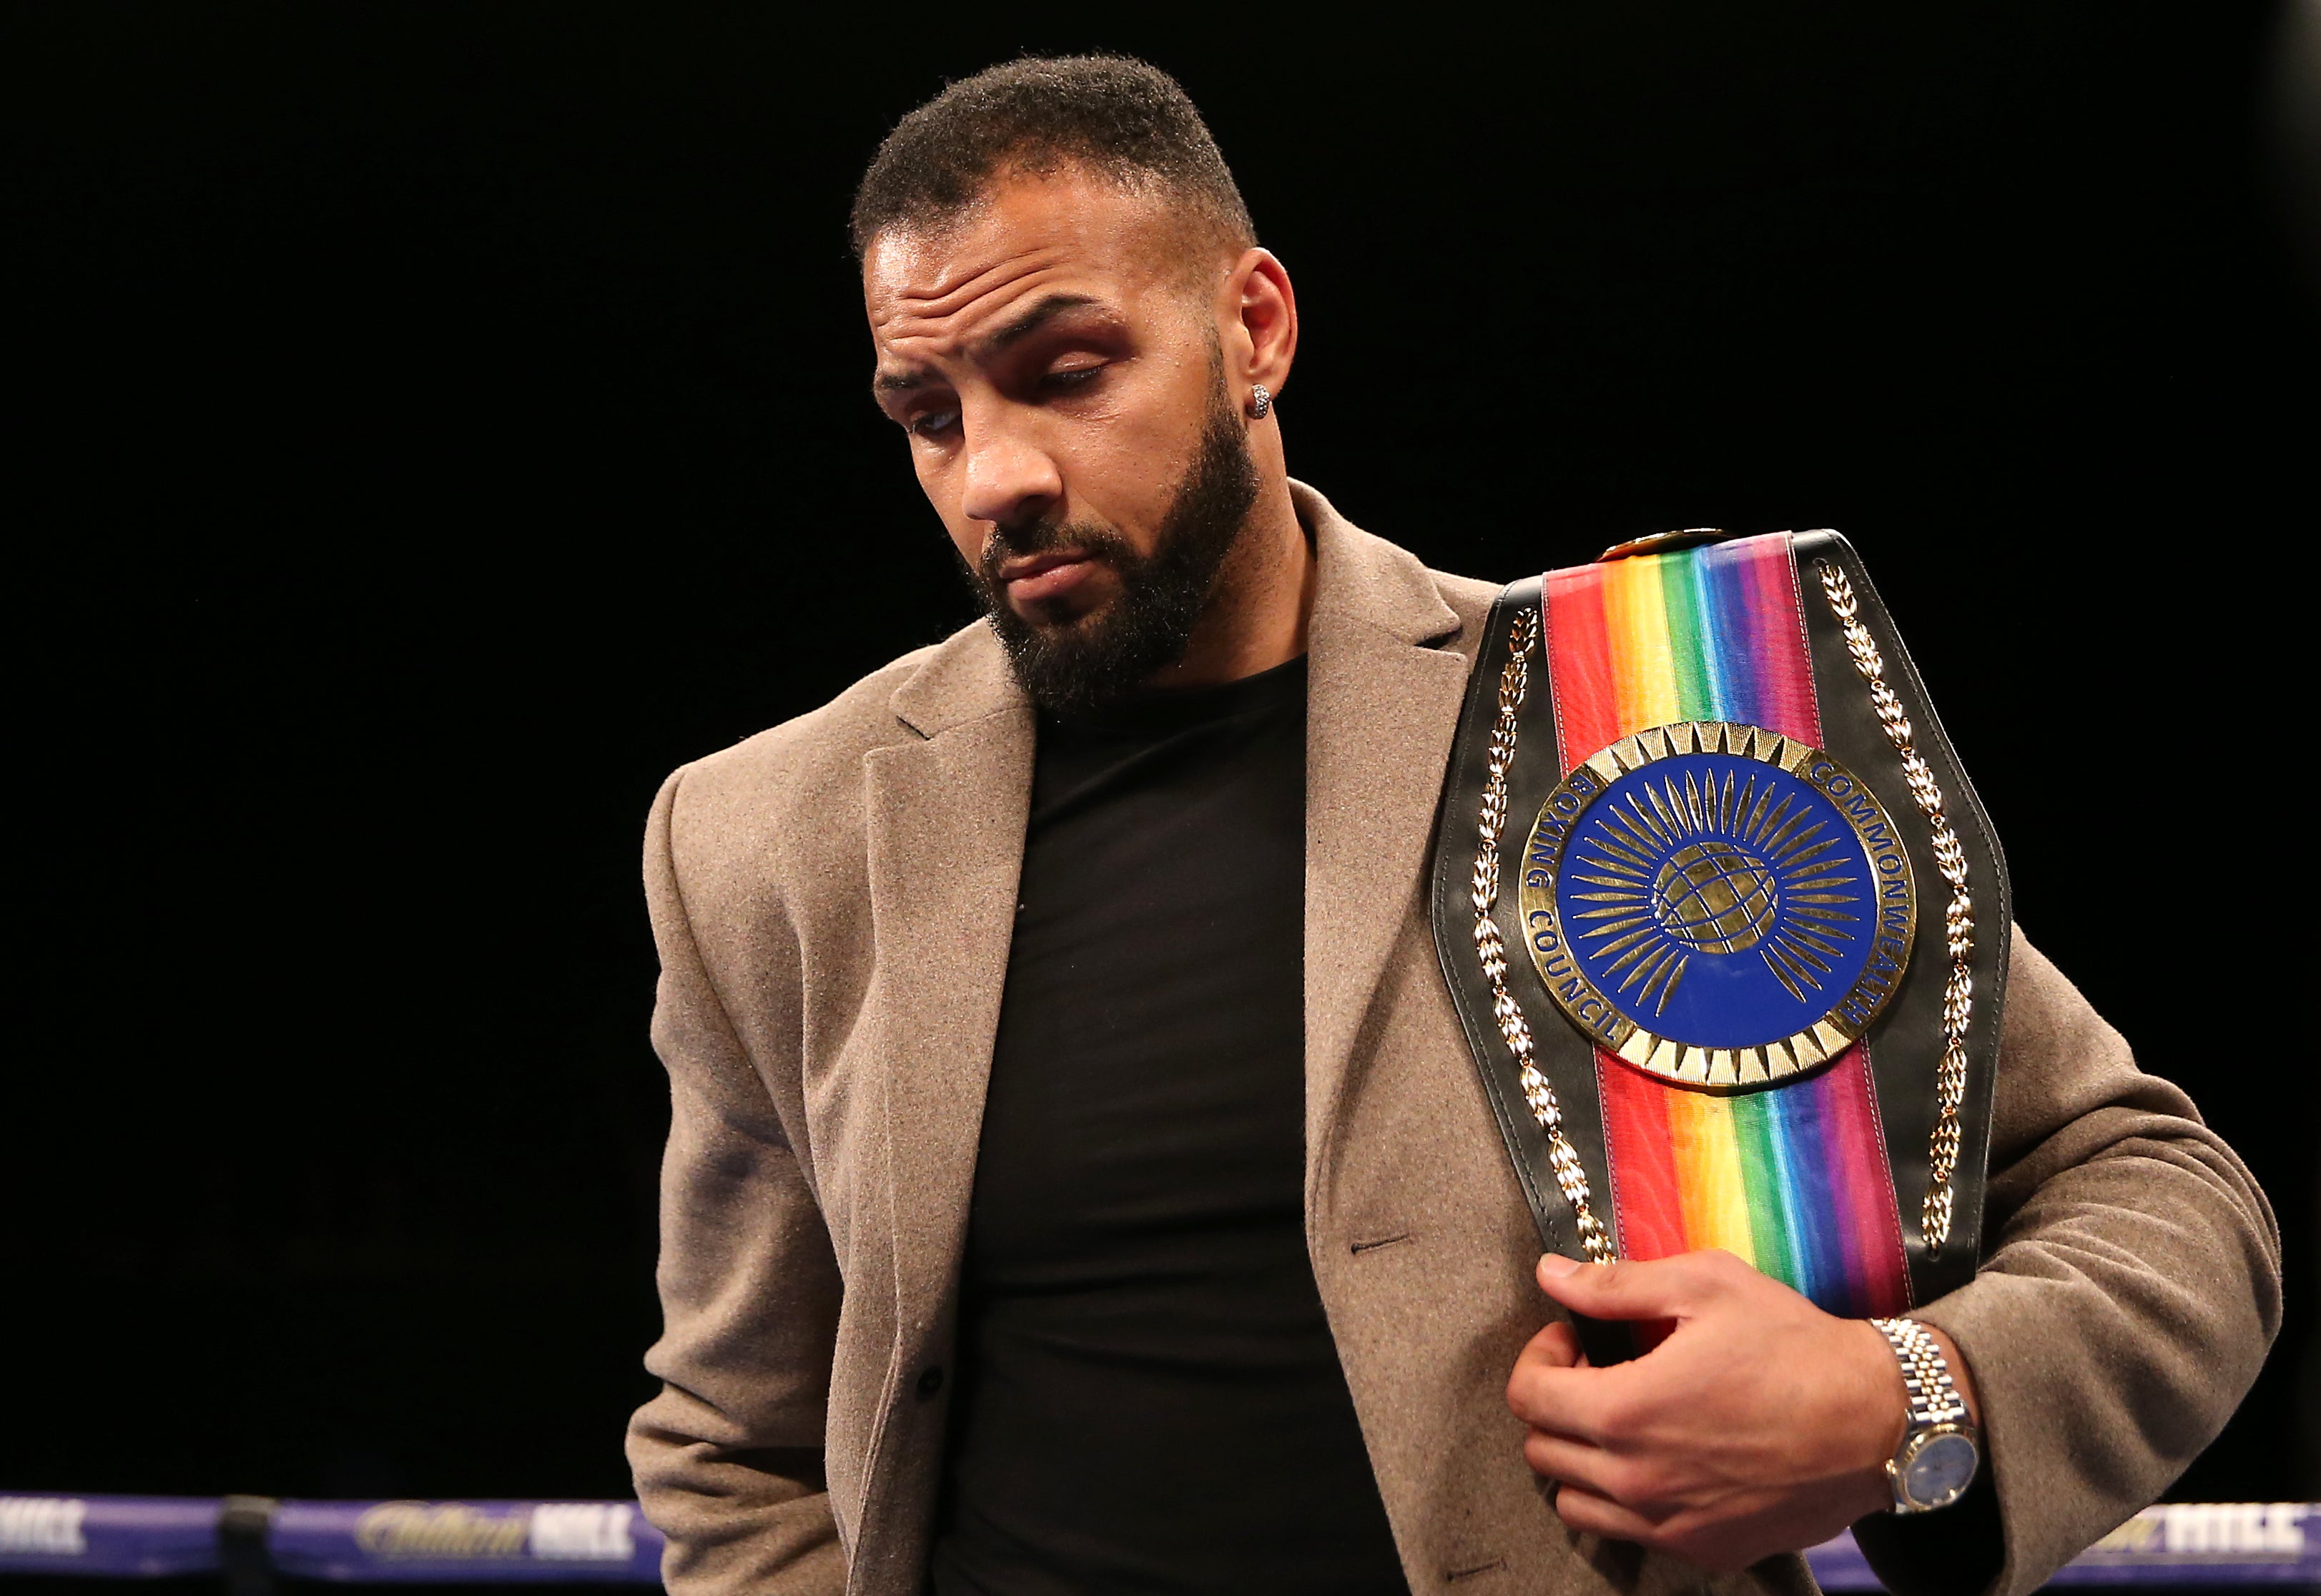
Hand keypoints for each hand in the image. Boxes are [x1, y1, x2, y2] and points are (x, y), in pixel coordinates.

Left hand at [1506, 1249, 1977, 1570]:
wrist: (1878, 1421)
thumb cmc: (1795, 1346)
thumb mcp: (1705, 1287)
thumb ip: (1615, 1285)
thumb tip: (1551, 1275)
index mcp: (1628, 1412)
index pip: (1528, 1397)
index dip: (1539, 1357)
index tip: (1573, 1340)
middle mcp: (1639, 1480)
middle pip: (1542, 1450)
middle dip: (1555, 1403)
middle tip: (1596, 1372)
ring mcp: (1670, 1523)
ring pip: (1573, 1501)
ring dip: (1579, 1457)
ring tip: (1620, 1419)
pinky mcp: (1704, 1549)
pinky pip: (1626, 1533)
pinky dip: (1621, 1499)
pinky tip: (1659, 1457)